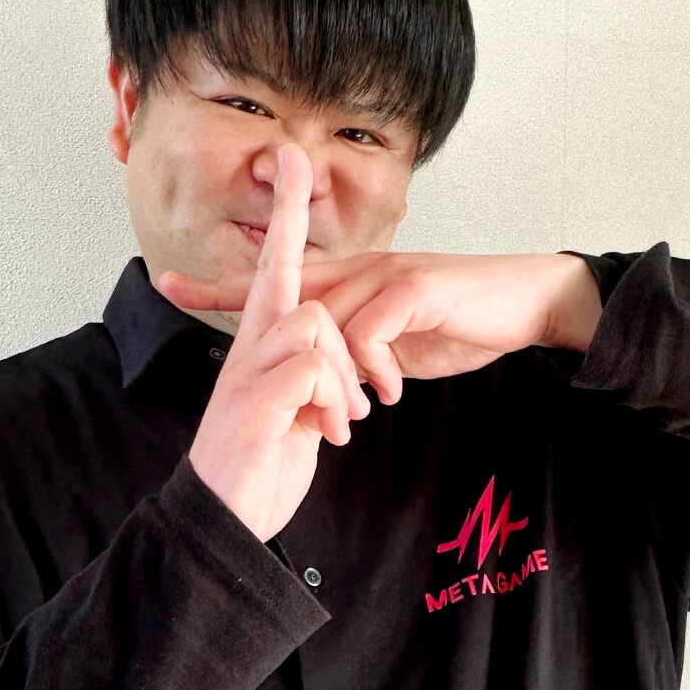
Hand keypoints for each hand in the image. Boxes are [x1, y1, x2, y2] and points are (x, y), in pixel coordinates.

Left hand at [159, 247, 601, 407]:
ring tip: (347, 418)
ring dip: (332, 376)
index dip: (221, 284)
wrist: (523, 306)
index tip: (165, 284)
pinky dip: (373, 367)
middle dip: (238, 308)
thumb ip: (356, 355)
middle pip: (286, 288)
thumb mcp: (395, 345)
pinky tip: (388, 393)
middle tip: (197, 317)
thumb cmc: (459, 323)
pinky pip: (372, 330)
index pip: (276, 281)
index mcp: (349, 283)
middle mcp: (359, 270)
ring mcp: (386, 274)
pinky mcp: (415, 289)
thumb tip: (328, 382)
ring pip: (328, 320)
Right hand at [165, 143, 371, 542]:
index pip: (275, 268)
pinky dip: (330, 403)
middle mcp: (249, 350)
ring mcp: (248, 374)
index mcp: (263, 347)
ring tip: (338, 422)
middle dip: (294, 230)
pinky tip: (324, 435)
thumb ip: (308, 374)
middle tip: (307, 241)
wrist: (224, 521)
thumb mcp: (291, 412)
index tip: (291, 160)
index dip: (286, 216)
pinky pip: (310, 370)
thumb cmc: (260, 465)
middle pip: (286, 275)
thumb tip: (331, 359)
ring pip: (312, 324)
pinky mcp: (255, 404)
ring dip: (340, 376)